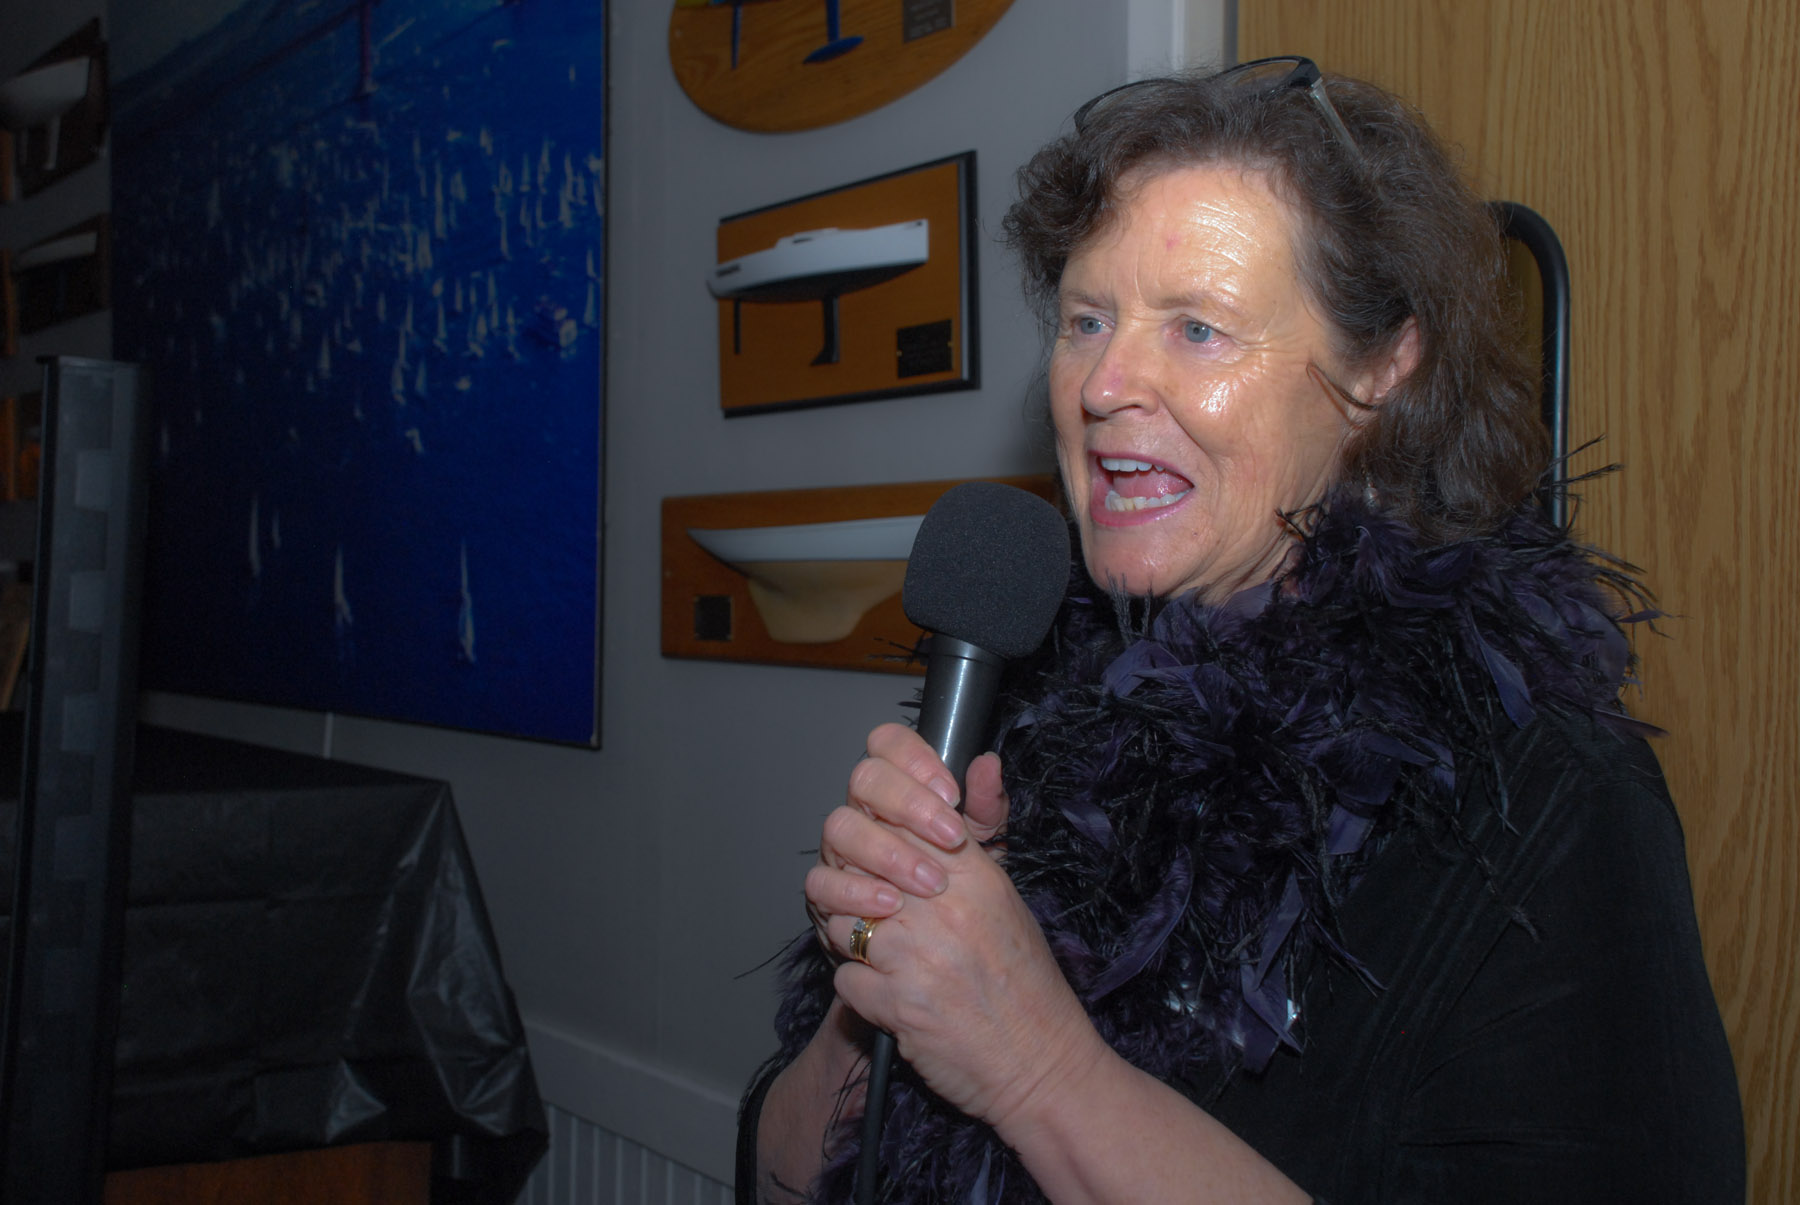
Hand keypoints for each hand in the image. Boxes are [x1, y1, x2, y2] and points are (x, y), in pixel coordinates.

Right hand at [806, 724, 1009, 954]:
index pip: (888, 744)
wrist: (940, 944)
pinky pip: (821, 882)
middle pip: (864, 779)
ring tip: (931, 882)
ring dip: (889, 854)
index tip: (951, 792)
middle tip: (952, 839)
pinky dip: (856, 892)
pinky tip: (891, 904)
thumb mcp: (983, 845)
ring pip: (840, 827)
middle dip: (910, 805)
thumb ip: (986, 807)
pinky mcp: (824, 893)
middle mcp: (862, 811)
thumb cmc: (956, 883)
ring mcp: (838, 850)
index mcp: (897, 789)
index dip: (915, 759)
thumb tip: (988, 766)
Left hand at [822, 810, 1101, 1129]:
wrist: (1040, 1063)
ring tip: (887, 956)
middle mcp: (942, 906)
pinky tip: (890, 994)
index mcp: (972, 875)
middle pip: (855, 865)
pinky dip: (861, 990)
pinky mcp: (894, 1005)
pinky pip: (844, 979)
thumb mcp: (1008, 894)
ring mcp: (915, 955)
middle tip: (876, 910)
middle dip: (855, 888)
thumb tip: (982, 762)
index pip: (897, 819)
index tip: (885, 859)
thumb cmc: (1024, 981)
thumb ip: (983, 830)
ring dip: (854, 940)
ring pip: (839, 921)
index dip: (878, 835)